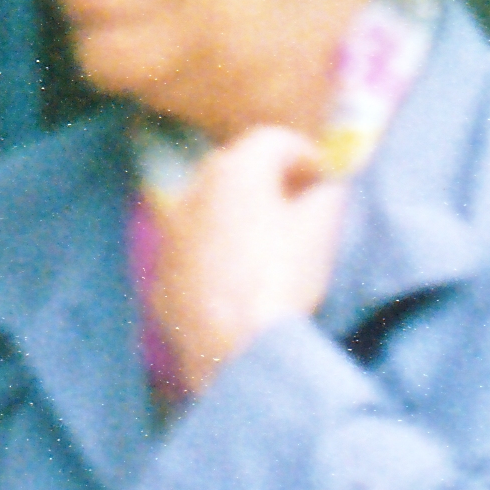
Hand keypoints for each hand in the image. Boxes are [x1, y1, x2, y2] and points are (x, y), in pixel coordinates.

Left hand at [150, 124, 348, 386]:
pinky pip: (192, 248)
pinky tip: (236, 278)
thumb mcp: (323, 231)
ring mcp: (171, 233)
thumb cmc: (284, 279)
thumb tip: (326, 190)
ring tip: (263, 241)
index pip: (275, 140)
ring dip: (234, 213)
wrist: (235, 348)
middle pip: (233, 166)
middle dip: (266, 178)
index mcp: (236, 170)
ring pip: (206, 206)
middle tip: (296, 203)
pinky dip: (213, 251)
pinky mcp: (162, 273)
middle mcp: (194, 190)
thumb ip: (328, 197)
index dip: (307, 155)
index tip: (324, 177)